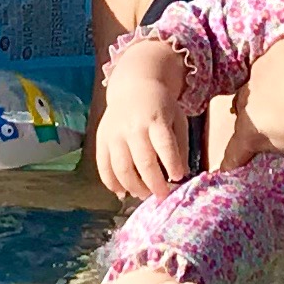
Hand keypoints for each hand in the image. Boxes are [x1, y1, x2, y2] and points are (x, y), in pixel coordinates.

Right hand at [93, 41, 192, 199]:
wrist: (134, 87)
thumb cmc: (160, 107)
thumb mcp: (177, 119)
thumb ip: (180, 146)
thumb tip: (182, 175)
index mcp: (155, 120)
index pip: (165, 146)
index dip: (172, 165)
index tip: (178, 178)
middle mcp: (133, 128)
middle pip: (143, 162)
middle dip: (154, 184)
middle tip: (162, 196)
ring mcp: (114, 135)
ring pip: (121, 169)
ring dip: (134, 187)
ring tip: (144, 195)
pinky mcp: (102, 140)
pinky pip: (103, 167)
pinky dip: (112, 184)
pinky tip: (122, 193)